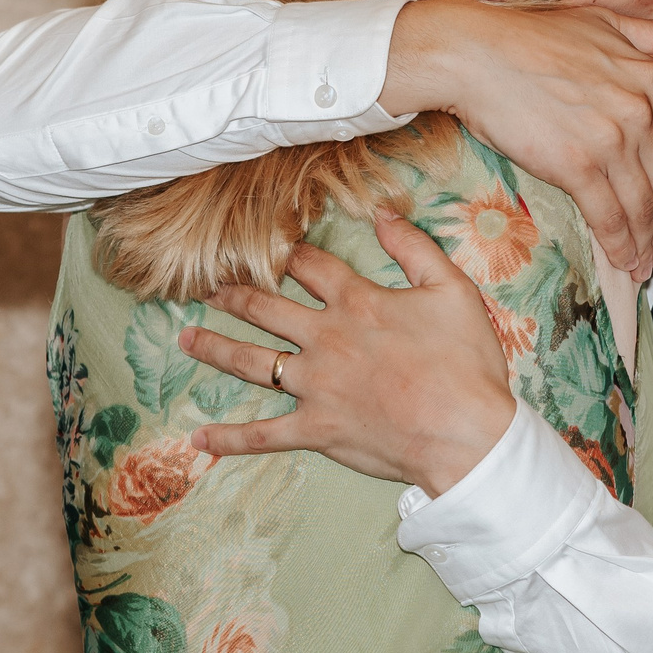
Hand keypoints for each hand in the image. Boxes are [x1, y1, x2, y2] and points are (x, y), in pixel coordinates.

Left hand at [179, 212, 518, 495]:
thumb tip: (383, 213)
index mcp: (357, 302)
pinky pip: (264, 435)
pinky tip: (199, 439)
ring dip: (215, 347)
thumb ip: (415, 248)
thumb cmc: (466, 363)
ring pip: (251, 362)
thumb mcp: (452, 290)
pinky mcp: (316, 429)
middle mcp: (326, 339)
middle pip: (266, 308)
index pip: (311, 267)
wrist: (466, 433)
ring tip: (186, 338)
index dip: (289, 254)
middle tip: (206, 286)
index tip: (269, 247)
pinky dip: (230, 439)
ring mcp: (315, 386)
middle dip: (233, 294)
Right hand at [381, 0, 652, 279]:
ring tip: (641, 264)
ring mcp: (611, 140)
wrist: (475, 54)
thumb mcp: (605, 20)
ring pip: (642, 207)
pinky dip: (619, 246)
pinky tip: (620, 261)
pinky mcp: (576, 165)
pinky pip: (610, 218)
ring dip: (645, 243)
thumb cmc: (530, 35)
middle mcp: (641, 111)